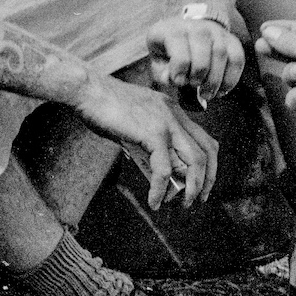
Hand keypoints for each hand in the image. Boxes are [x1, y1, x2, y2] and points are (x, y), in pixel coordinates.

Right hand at [75, 76, 217, 209]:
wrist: (87, 91)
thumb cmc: (102, 105)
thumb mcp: (134, 120)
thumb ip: (147, 138)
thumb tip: (151, 164)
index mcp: (172, 109)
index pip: (203, 139)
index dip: (208, 164)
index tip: (200, 183)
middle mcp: (175, 114)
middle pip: (208, 150)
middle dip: (207, 179)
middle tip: (197, 199)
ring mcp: (166, 123)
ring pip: (195, 161)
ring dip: (192, 187)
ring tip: (182, 204)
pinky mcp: (152, 133)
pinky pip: (164, 169)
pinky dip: (161, 189)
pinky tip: (154, 201)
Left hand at [144, 16, 243, 102]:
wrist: (187, 31)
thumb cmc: (168, 51)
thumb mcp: (157, 60)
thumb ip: (161, 73)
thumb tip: (176, 81)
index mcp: (172, 31)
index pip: (180, 52)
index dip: (180, 72)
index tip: (179, 82)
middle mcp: (195, 26)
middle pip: (203, 54)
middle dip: (200, 77)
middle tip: (196, 90)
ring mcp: (215, 31)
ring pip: (221, 55)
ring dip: (216, 80)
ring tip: (208, 94)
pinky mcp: (231, 39)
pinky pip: (237, 58)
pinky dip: (231, 78)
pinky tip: (223, 90)